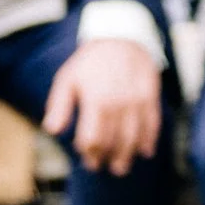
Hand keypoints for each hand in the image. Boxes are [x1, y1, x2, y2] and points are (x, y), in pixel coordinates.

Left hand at [44, 33, 160, 174]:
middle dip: (108, 158)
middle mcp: (119, 102)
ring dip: (128, 155)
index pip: (93, 138)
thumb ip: (59, 106)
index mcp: (96, 100)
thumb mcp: (67, 79)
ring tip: (121, 167)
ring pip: (134, 136)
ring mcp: (137, 100)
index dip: (90, 154)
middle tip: (103, 167)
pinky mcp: (151, 97)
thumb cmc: (90, 62)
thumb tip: (51, 130)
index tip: (88, 161)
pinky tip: (145, 151)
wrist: (121, 37)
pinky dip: (149, 140)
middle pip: (114, 141)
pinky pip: (153, 123)